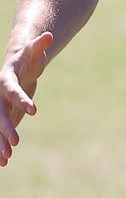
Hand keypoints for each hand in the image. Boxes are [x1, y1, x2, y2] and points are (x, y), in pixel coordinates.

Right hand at [0, 32, 52, 166]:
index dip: (21, 100)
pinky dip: (1, 146)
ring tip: (7, 159)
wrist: (16, 67)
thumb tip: (49, 34)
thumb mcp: (33, 51)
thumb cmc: (27, 58)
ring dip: (0, 143)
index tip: (34, 111)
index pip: (12, 90)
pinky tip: (4, 163)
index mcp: (6, 80)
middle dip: (5, 128)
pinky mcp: (4, 116)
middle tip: (16, 143)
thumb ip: (39, 44)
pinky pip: (0, 133)